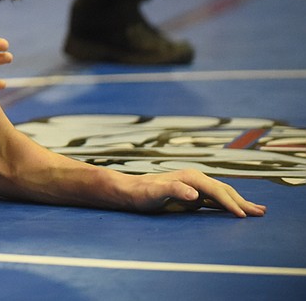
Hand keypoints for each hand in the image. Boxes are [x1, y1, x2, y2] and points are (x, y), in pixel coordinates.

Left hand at [126, 169, 265, 217]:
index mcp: (191, 178)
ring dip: (240, 203)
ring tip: (259, 211)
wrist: (132, 191)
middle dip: (243, 202)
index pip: (216, 191)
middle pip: (225, 191)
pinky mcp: (194, 196)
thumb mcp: (155, 193)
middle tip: (261, 213)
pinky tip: (238, 210)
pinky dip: (229, 205)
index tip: (242, 215)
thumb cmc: (142, 192)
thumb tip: (194, 194)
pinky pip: (216, 200)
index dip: (230, 203)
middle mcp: (196, 180)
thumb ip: (173, 190)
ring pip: (224, 195)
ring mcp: (196, 187)